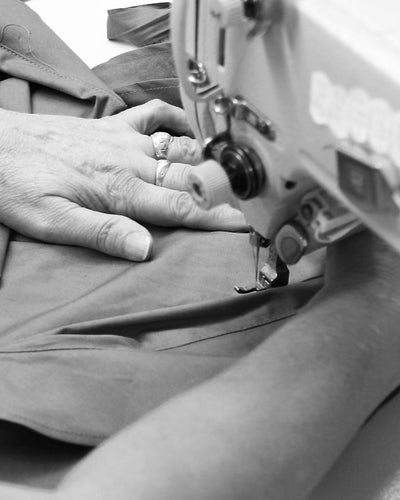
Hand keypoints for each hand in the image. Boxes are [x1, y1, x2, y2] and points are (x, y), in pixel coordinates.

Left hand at [0, 99, 245, 260]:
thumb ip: (103, 234)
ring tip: (228, 175)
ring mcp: (124, 139)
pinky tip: (187, 131)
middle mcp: (131, 162)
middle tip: (245, 203)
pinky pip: (154, 115)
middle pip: (189, 177)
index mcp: (122, 190)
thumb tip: (146, 249)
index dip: (214, 219)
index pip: (180, 207)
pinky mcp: (113, 126)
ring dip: (205, 161)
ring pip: (180, 147)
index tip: (242, 225)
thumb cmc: (19, 185)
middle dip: (220, 192)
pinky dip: (176, 120)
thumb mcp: (54, 223)